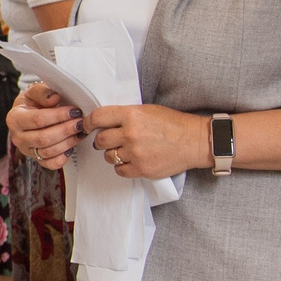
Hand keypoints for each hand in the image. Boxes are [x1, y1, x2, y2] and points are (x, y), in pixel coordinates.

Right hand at [7, 83, 81, 166]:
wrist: (29, 114)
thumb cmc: (32, 102)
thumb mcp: (34, 92)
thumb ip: (43, 92)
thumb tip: (55, 98)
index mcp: (15, 118)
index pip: (37, 119)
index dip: (58, 116)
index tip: (74, 110)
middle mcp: (18, 137)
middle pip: (43, 138)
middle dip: (65, 130)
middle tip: (80, 123)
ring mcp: (26, 150)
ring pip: (48, 151)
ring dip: (67, 142)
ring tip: (80, 132)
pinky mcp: (35, 159)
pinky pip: (50, 164)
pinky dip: (62, 158)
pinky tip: (71, 147)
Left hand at [83, 104, 209, 179]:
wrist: (194, 141)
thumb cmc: (172, 124)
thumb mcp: (147, 111)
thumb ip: (125, 115)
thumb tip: (103, 122)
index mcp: (131, 115)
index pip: (98, 118)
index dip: (88, 123)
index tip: (87, 126)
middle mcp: (131, 134)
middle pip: (101, 140)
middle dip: (102, 140)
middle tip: (110, 140)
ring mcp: (136, 153)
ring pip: (108, 156)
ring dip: (113, 154)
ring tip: (126, 150)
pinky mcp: (142, 169)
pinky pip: (120, 170)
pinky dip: (122, 166)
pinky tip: (131, 160)